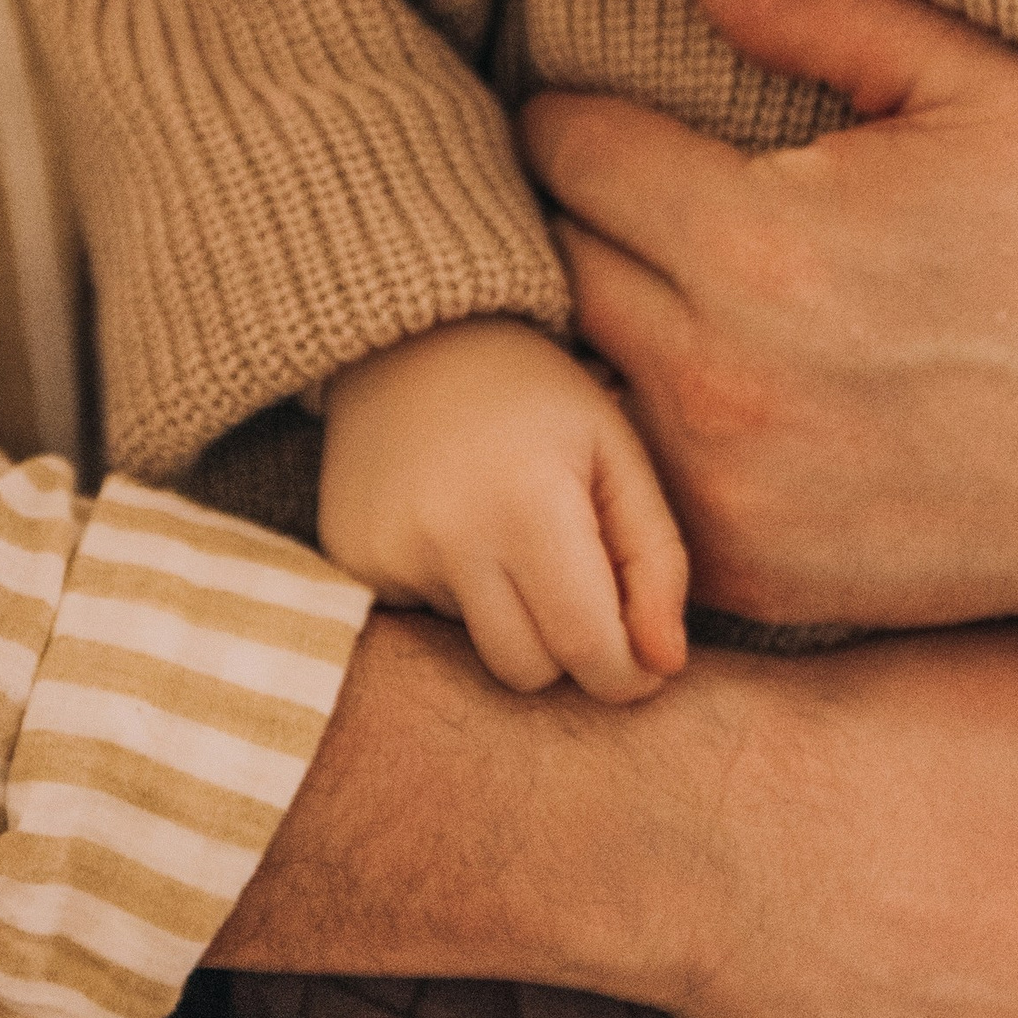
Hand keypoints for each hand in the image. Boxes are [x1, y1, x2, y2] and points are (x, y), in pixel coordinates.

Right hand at [319, 318, 687, 703]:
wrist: (417, 341)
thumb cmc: (540, 399)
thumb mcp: (618, 456)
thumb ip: (657, 562)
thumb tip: (666, 665)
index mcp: (529, 503)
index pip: (585, 647)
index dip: (626, 675)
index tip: (644, 664)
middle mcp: (447, 536)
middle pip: (527, 670)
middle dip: (567, 650)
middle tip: (577, 586)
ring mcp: (388, 552)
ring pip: (476, 652)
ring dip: (510, 622)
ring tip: (508, 539)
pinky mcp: (351, 561)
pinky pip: (423, 624)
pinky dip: (455, 597)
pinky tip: (455, 530)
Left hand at [525, 0, 1017, 641]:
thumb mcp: (992, 91)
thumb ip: (835, 12)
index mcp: (757, 239)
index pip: (566, 148)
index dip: (574, 115)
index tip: (602, 114)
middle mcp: (715, 376)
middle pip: (546, 262)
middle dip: (566, 218)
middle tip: (612, 198)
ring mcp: (723, 490)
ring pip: (568, 383)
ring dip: (585, 335)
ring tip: (632, 291)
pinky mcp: (747, 575)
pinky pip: (625, 488)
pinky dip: (633, 442)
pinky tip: (689, 399)